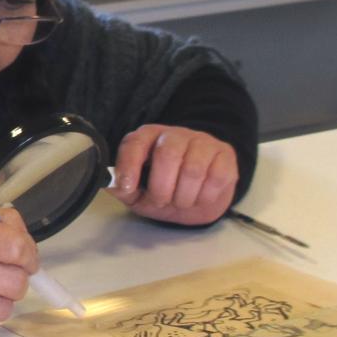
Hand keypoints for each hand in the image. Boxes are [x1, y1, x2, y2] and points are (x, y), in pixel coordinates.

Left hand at [108, 125, 238, 225]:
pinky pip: (216, 177)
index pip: (135, 143)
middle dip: (162, 188)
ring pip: (193, 169)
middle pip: (167, 154)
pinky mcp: (225, 155)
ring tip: (180, 202)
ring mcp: (202, 142)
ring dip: (184, 197)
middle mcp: (175, 134)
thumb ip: (124, 188)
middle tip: (161, 201)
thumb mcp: (139, 193)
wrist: (199, 197)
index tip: (128, 187)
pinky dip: (205, 196)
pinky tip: (200, 197)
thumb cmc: (165, 191)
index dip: (129, 165)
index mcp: (148, 138)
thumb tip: (111, 183)